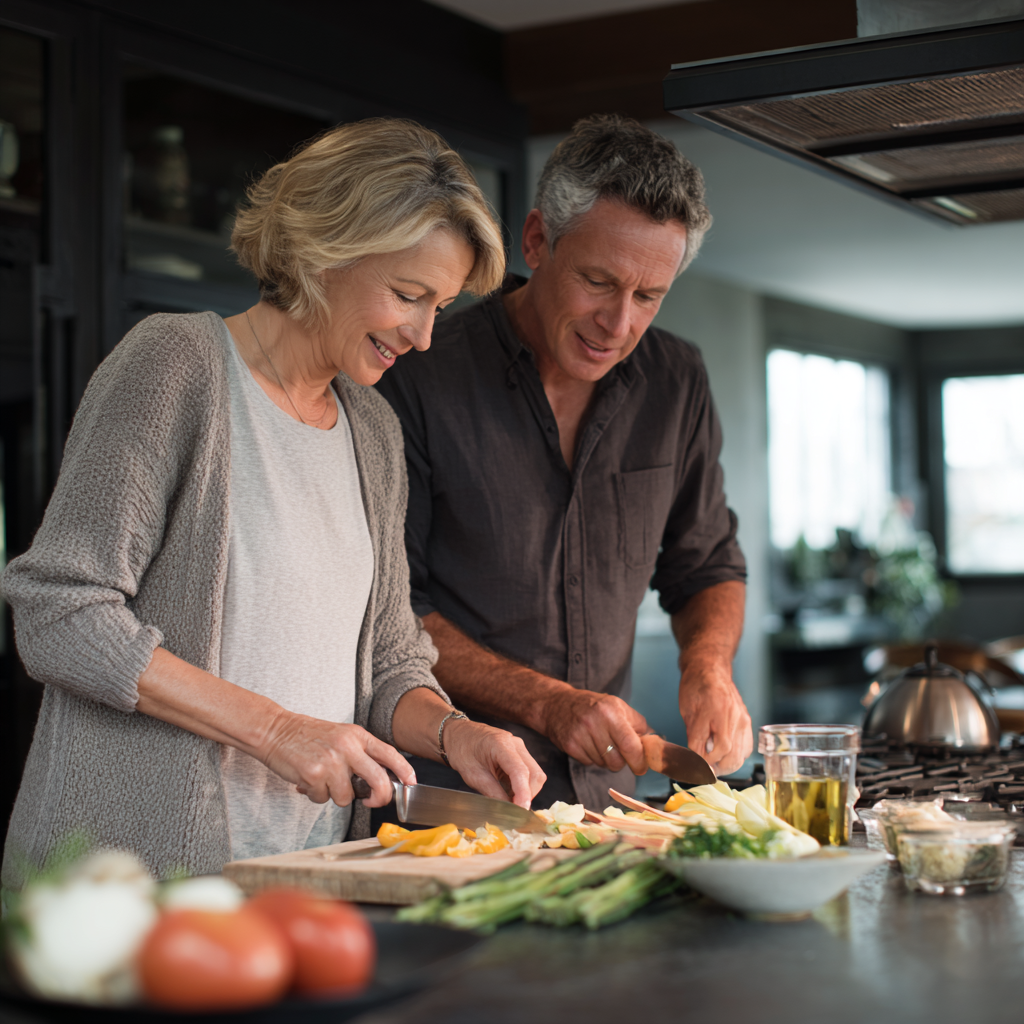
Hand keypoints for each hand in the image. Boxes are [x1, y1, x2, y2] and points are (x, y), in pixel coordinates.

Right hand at [258, 711, 416, 807]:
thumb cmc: (306, 735)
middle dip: (379, 797)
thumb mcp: (340, 735)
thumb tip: (377, 780)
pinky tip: (307, 780)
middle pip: (378, 780)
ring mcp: (331, 762)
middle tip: (372, 801)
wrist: (274, 730)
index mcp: (356, 735)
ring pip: (346, 797)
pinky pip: (322, 798)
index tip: (411, 782)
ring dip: (334, 795)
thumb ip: (358, 753)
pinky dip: (314, 794)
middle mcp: (348, 747)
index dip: (404, 770)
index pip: (389, 753)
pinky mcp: (314, 775)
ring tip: (321, 780)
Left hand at [441, 719, 546, 808]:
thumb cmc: (462, 750)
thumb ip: (492, 793)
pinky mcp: (520, 754)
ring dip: (526, 792)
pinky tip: (510, 793)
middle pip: (535, 774)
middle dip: (528, 795)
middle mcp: (516, 744)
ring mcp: (520, 748)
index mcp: (501, 744)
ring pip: (535, 775)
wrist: (459, 734)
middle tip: (514, 811)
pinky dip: (522, 787)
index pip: (520, 771)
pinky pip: (529, 774)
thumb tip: (508, 811)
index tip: (522, 811)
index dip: (524, 793)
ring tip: (510, 802)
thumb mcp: (473, 775)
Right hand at [540, 687, 648, 774]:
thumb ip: (639, 725)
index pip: (630, 745)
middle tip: (620, 753)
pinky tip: (589, 744)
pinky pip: (589, 763)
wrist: (558, 704)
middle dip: (622, 762)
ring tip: (601, 743)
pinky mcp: (569, 746)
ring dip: (606, 760)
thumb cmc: (594, 706)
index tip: (641, 767)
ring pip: (603, 765)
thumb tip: (655, 746)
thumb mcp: (618, 707)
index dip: (639, 761)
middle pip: (617, 761)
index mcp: (611, 712)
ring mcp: (579, 735)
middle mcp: (594, 723)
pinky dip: (593, 758)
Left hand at [678, 659, 752, 775]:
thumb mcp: (687, 710)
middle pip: (732, 754)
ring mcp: (743, 719)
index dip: (706, 761)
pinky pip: (746, 748)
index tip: (695, 768)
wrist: (710, 669)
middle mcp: (734, 715)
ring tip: (711, 765)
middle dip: (716, 767)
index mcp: (717, 709)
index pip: (717, 746)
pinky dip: (735, 757)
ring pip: (740, 755)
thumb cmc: (695, 686)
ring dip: (725, 765)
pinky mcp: (747, 722)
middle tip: (702, 770)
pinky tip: (723, 756)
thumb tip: (694, 760)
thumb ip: (693, 735)